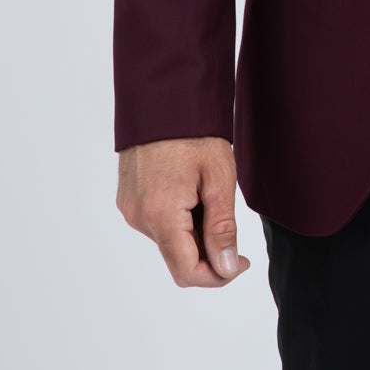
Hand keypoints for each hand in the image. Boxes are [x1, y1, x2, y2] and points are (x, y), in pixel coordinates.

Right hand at [117, 135, 250, 287]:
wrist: (164, 94)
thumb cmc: (195, 131)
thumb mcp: (219, 177)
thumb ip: (222, 228)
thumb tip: (227, 268)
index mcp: (160, 215)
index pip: (186, 271)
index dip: (218, 275)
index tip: (241, 261)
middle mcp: (138, 217)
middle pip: (177, 257)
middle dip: (207, 251)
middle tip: (230, 223)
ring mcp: (130, 207)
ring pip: (167, 240)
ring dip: (192, 232)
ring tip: (208, 194)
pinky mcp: (128, 197)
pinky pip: (156, 222)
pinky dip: (177, 219)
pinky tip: (191, 190)